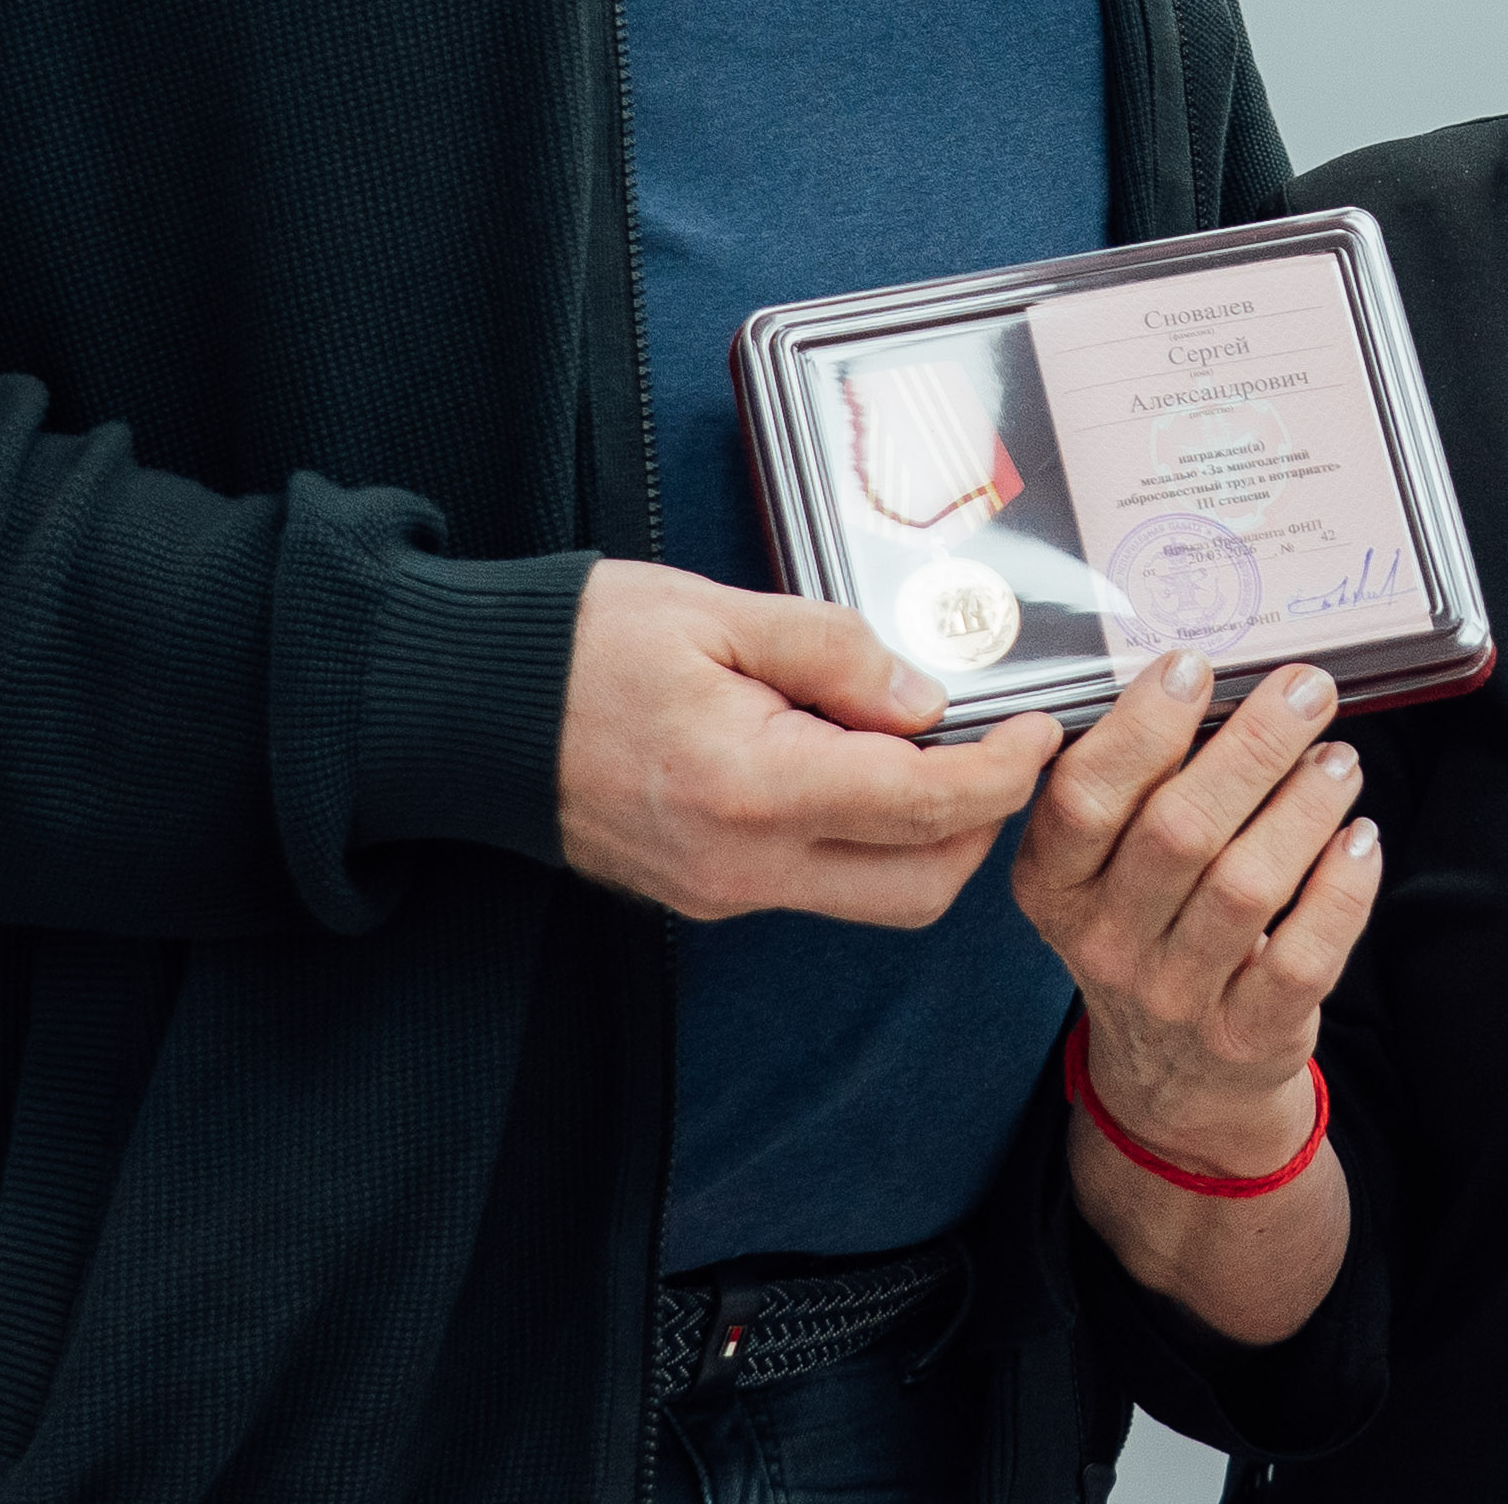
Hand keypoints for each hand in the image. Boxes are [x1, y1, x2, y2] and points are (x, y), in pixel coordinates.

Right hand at [552, 560, 1057, 924]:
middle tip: (996, 740)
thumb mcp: (715, 610)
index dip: (1004, 770)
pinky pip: (821, 883)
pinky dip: (865, 835)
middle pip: (922, 887)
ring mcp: (725, 894)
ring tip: (920, 740)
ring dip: (928, 836)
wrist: (466, 711)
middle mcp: (744, 866)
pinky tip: (853, 759)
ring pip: (878, 897)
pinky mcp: (710, 895)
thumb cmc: (578, 646)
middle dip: (984, 821)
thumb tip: (927, 700)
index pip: (924, 804)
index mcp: (751, 788)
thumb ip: (835, 652)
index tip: (1041, 727)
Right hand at [1012, 649, 1378, 1175]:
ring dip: (1304, 806)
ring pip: (1246, 886)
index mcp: (1054, 885)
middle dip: (1251, 747)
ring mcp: (1175, 995)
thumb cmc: (1146, 928)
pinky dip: (1341, 889)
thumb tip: (1207, 675)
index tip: (1193, 666)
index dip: (1139, 728)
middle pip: (1178, 831)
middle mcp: (1104, 943)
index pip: (1083, 799)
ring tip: (1339, 757)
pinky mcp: (1246, 1035)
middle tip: (1307, 689)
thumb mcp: (1102, 869)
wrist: (1172, 1079)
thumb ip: (1135, 784)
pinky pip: (1303, 955)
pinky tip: (1361, 837)